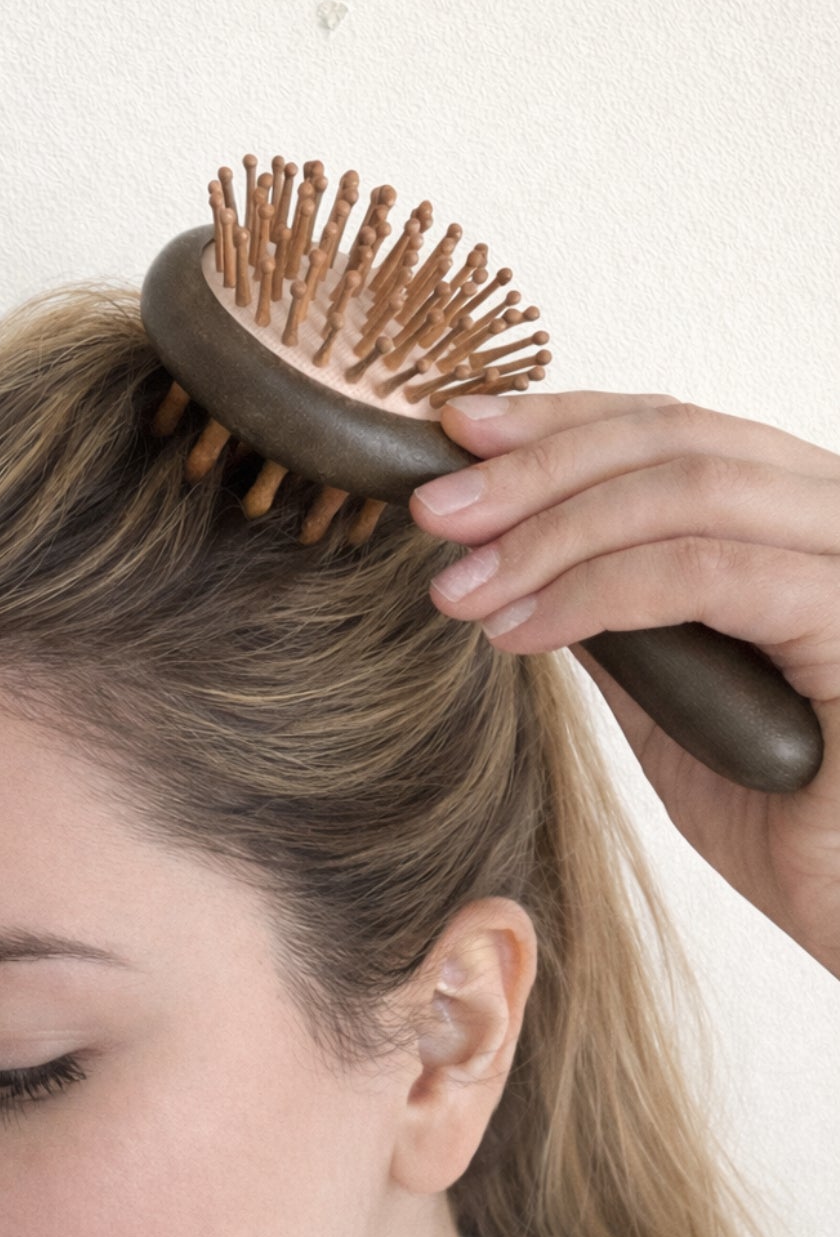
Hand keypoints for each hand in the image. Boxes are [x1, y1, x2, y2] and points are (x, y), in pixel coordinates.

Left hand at [407, 391, 839, 979]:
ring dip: (549, 532)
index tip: (457, 434)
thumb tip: (511, 553)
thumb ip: (616, 618)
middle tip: (434, 510)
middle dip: (536, 467)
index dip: (563, 420)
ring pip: (685, 491)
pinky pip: (705, 574)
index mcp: (805, 517)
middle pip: (677, 438)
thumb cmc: (788, 816)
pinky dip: (594, 593)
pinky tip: (521, 632)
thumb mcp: (671, 701)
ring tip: (461, 587)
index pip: (679, 426)